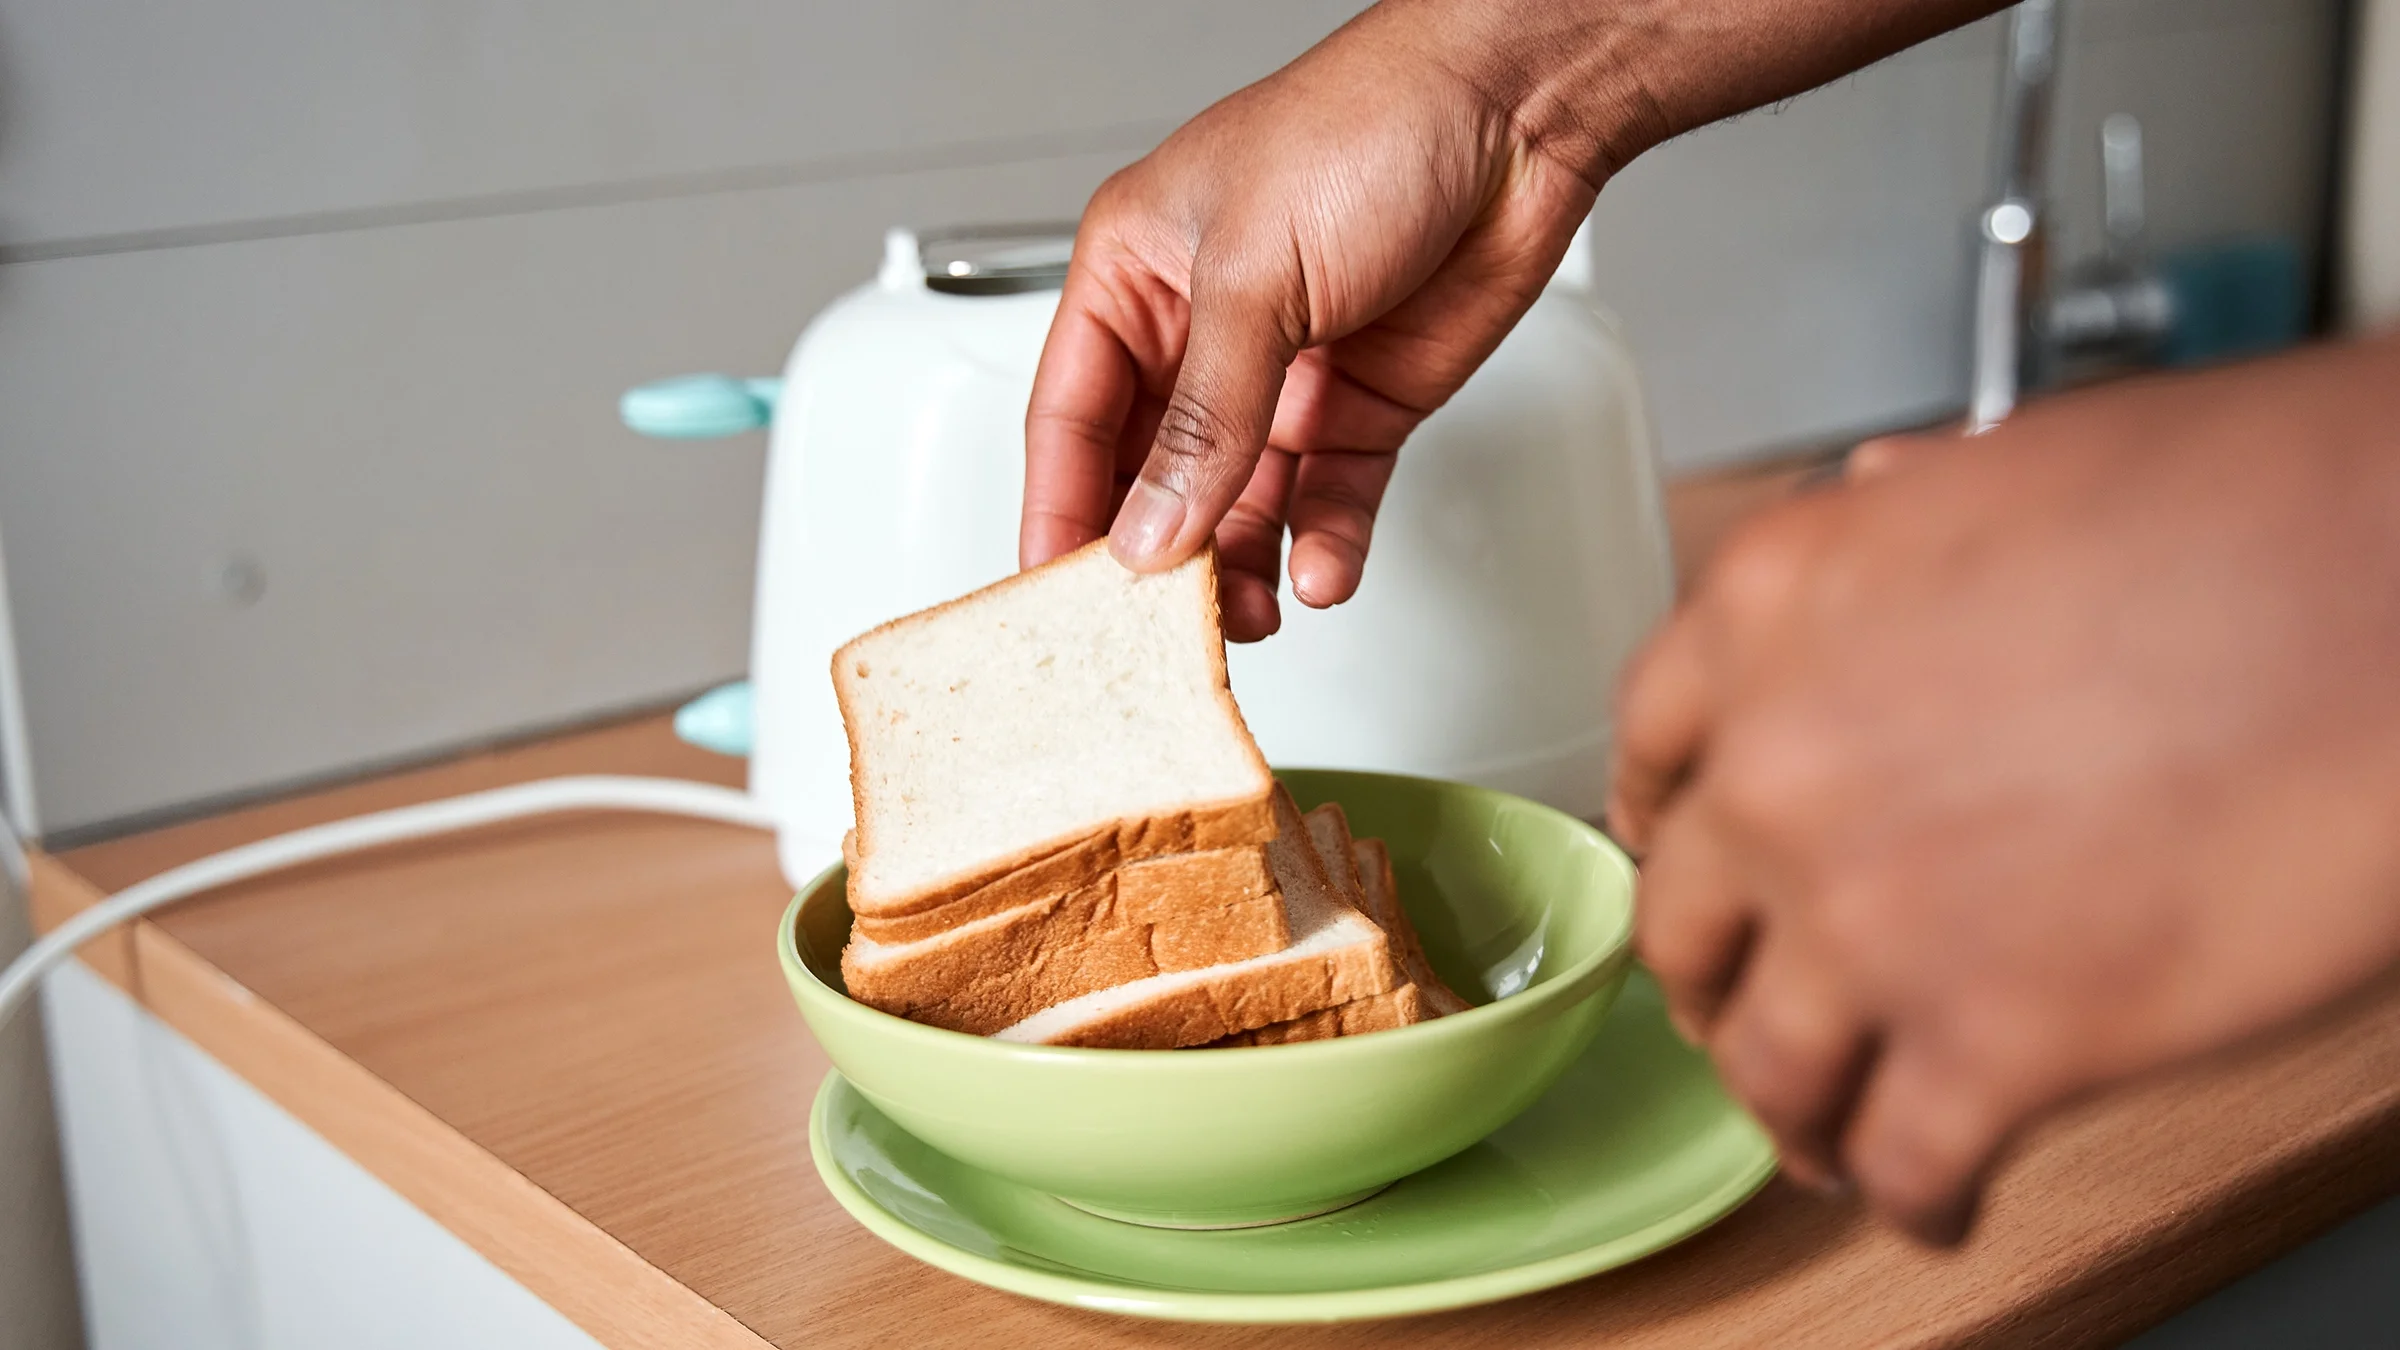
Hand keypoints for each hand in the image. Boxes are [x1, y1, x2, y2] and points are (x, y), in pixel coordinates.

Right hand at [1019, 5, 1607, 639]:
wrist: (1516, 112)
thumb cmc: (1367, 126)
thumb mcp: (1254, 277)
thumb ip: (1204, 420)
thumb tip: (1152, 529)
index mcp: (1134, 276)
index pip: (1070, 421)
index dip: (1059, 514)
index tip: (1055, 598)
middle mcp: (1201, 329)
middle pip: (1152, 477)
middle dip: (1158, 556)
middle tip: (1162, 629)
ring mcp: (1284, 372)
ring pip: (1238, 504)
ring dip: (1240, 565)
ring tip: (1248, 615)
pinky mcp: (1362, 402)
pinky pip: (1327, 498)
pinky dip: (1324, 543)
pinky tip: (1322, 574)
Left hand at [1609, 335, 2399, 1242]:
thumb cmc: (2265, 507)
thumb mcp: (2020, 464)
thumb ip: (1908, 523)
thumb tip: (1879, 512)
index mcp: (1777, 605)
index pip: (1650, 747)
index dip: (1670, 826)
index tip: (1686, 862)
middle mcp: (1785, 765)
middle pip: (1688, 923)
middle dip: (1720, 979)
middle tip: (1753, 1005)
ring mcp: (1871, 915)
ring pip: (1766, 1063)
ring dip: (1793, 1107)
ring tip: (1828, 1129)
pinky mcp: (1996, 1043)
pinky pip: (1903, 1160)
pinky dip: (1913, 1195)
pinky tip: (1939, 1192)